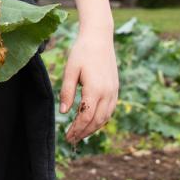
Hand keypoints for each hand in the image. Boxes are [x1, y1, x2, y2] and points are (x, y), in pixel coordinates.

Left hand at [59, 29, 118, 143]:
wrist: (99, 38)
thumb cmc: (82, 52)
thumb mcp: (70, 70)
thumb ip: (66, 92)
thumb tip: (63, 112)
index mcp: (95, 89)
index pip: (86, 116)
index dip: (76, 129)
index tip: (67, 137)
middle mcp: (108, 93)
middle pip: (96, 120)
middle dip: (84, 132)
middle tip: (71, 140)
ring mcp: (114, 91)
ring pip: (105, 117)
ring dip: (93, 128)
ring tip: (80, 134)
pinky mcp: (115, 88)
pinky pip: (110, 110)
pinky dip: (101, 119)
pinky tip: (91, 121)